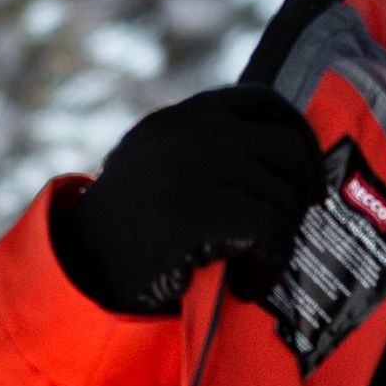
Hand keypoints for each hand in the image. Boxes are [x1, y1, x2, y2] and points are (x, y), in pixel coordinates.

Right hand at [57, 85, 329, 315]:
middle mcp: (195, 131)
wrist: (81, 271)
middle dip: (301, 191)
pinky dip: (269, 266)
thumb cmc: (129, 230)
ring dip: (281, 240)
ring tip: (255, 265)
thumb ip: (208, 149)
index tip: (303, 171)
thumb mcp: (161, 165)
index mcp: (187, 116)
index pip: (267, 102)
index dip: (298, 135)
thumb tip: (284, 160)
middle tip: (292, 225)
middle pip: (288, 149)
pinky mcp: (199, 215)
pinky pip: (270, 233)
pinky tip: (248, 283)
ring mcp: (197, 169)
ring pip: (283, 197)